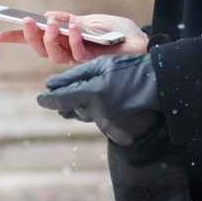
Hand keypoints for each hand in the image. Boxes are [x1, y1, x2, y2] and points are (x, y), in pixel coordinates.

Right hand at [0, 11, 146, 63]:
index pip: (36, 40)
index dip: (17, 38)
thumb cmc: (118, 32)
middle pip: (40, 49)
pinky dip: (73, 38)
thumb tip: (48, 15)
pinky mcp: (92, 63)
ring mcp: (79, 59)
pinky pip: (77, 53)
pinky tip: (74, 26)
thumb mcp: (91, 20)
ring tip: (49, 24)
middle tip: (25, 21)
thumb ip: (70, 20)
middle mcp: (68, 52)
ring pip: (54, 55)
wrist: (141, 42)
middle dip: (29, 36)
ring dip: (49, 39)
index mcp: (64, 40)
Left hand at [36, 53, 163, 146]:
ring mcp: (109, 126)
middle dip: (69, 103)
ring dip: (90, 107)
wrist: (161, 86)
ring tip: (100, 95)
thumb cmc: (130, 70)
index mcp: (92, 94)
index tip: (40, 99)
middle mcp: (98, 113)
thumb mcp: (102, 65)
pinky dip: (106, 115)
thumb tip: (50, 84)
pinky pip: (104, 125)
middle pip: (74, 110)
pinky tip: (115, 105)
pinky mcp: (119, 135)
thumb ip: (74, 75)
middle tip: (64, 98)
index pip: (61, 100)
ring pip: (89, 117)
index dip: (48, 100)